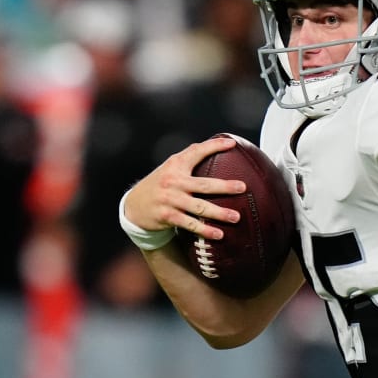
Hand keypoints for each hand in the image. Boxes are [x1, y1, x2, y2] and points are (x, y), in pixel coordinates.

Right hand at [121, 135, 246, 242]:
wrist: (134, 205)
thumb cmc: (160, 184)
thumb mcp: (170, 168)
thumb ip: (189, 158)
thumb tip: (218, 143)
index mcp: (175, 165)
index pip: (196, 152)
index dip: (214, 146)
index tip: (232, 144)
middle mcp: (173, 181)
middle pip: (204, 185)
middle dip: (224, 186)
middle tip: (242, 188)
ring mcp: (170, 200)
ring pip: (199, 207)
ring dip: (219, 213)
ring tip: (236, 217)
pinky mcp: (168, 216)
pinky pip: (190, 224)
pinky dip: (205, 230)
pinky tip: (219, 235)